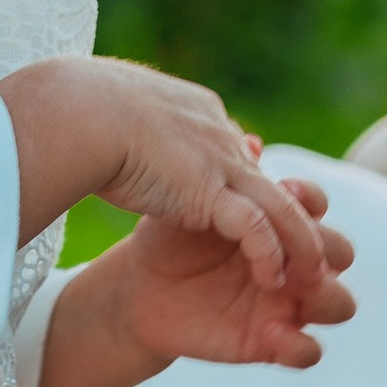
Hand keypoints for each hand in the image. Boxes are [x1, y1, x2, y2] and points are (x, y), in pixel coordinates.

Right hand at [0, 56, 330, 291]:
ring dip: (299, 245)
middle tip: (304, 251)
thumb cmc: (79, 109)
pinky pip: (258, 228)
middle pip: (271, 180)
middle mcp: (219, 134)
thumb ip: (127, 119)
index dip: (245, 183)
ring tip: (307, 277)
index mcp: (196, 111)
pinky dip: (270, 254)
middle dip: (292, 218)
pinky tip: (272, 278)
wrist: (79, 111)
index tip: (248, 210)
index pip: (234, 149)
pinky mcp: (211, 190)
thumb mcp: (113, 108)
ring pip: (281, 207)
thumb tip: (102, 118)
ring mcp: (220, 161)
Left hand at [112, 176, 356, 371]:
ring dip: (326, 297)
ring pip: (340, 302)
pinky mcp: (272, 342)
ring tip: (287, 288)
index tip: (282, 189)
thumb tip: (252, 143)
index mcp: (278, 222)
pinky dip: (300, 345)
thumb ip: (221, 179)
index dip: (309, 199)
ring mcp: (287, 303)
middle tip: (291, 247)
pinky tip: (271, 332)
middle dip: (326, 248)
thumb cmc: (169, 237)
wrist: (140, 287)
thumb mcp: (189, 203)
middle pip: (342, 252)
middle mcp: (293, 262)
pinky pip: (308, 351)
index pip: (316, 206)